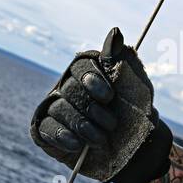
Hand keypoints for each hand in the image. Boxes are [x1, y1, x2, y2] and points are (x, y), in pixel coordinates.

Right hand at [29, 28, 172, 182]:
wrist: (136, 151)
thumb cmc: (135, 115)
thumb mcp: (135, 86)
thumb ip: (122, 59)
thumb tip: (115, 31)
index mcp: (88, 73)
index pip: (81, 66)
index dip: (92, 80)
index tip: (109, 97)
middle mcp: (69, 88)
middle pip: (69, 88)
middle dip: (92, 109)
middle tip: (112, 124)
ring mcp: (57, 109)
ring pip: (58, 108)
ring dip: (82, 125)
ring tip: (100, 139)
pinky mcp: (48, 132)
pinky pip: (46, 127)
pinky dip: (61, 135)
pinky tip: (76, 144)